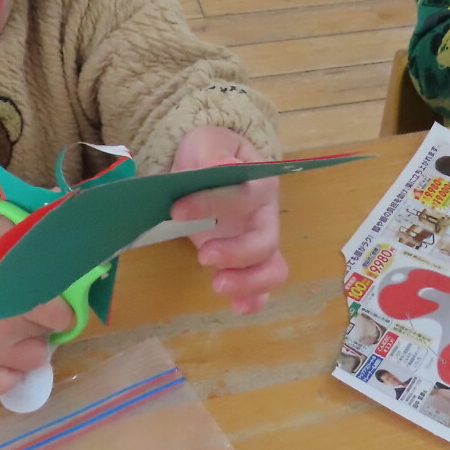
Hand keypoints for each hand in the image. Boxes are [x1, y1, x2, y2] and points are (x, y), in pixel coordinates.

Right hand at [0, 217, 74, 396]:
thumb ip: (27, 237)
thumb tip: (51, 239)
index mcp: (22, 299)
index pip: (64, 318)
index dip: (65, 306)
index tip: (56, 294)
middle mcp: (11, 332)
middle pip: (50, 336)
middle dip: (47, 320)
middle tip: (33, 303)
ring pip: (34, 361)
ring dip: (32, 345)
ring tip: (20, 327)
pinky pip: (4, 384)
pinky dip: (11, 374)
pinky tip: (7, 355)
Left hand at [170, 126, 287, 315]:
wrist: (207, 165)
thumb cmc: (210, 152)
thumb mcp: (207, 142)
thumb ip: (215, 154)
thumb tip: (226, 165)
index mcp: (260, 182)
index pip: (246, 196)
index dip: (214, 204)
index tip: (177, 210)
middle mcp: (265, 215)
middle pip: (265, 240)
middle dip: (236, 253)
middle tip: (203, 256)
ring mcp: (258, 240)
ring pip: (272, 268)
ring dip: (249, 282)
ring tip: (218, 284)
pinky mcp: (246, 261)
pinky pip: (262, 285)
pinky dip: (254, 299)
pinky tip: (238, 307)